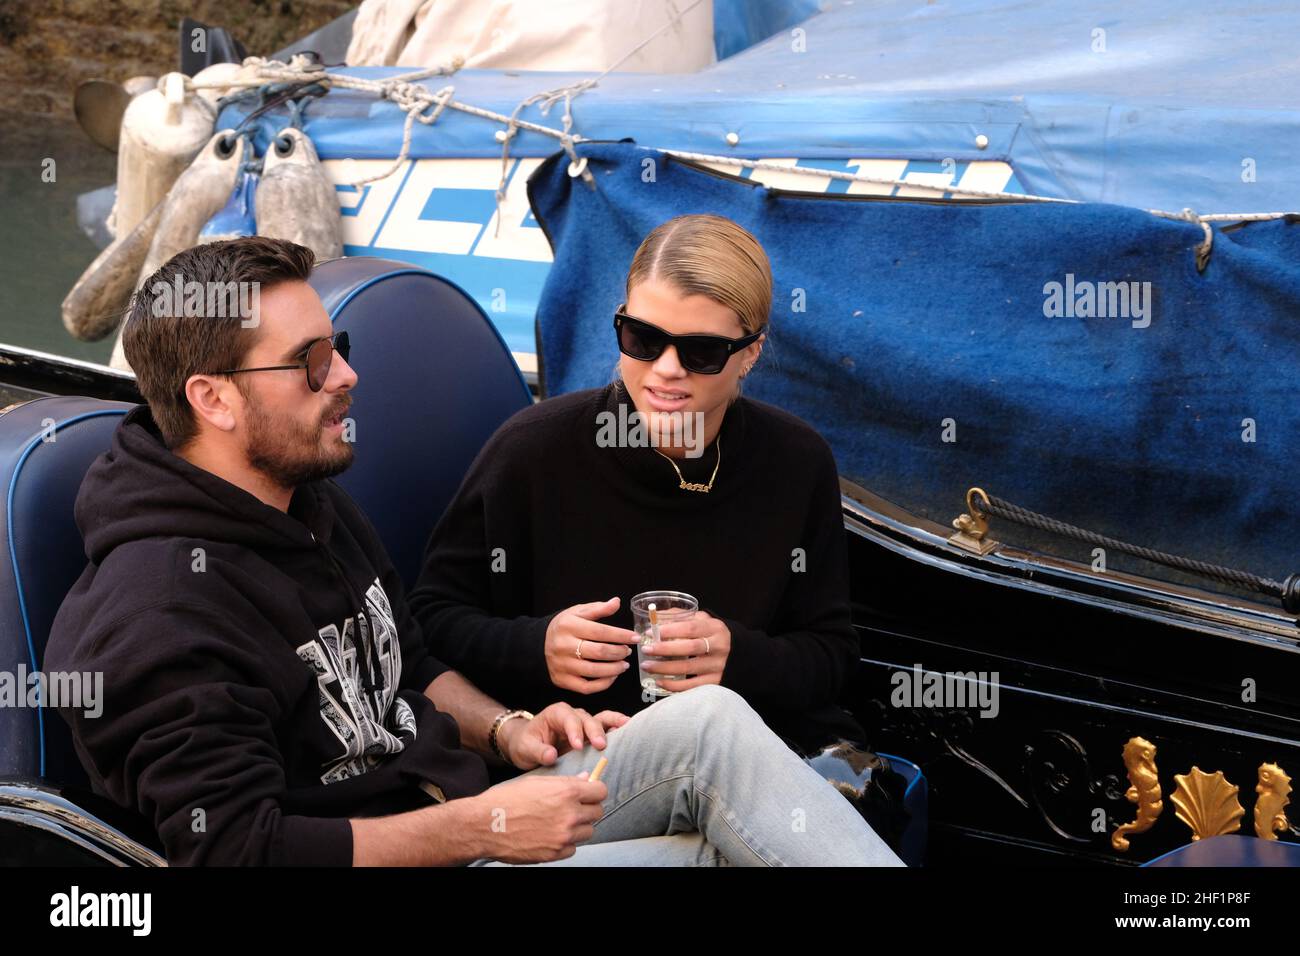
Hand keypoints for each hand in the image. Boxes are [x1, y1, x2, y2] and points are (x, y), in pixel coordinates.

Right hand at [473, 772, 607, 862]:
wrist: (484, 825)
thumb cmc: (507, 799)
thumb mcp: (536, 781)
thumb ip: (564, 782)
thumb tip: (585, 779)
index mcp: (566, 792)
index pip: (600, 791)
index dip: (594, 791)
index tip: (589, 793)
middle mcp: (569, 814)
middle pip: (597, 812)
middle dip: (588, 809)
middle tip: (574, 808)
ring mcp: (563, 836)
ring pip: (588, 831)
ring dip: (579, 827)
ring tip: (560, 822)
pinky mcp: (554, 853)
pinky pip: (573, 848)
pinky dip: (566, 843)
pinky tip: (552, 835)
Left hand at [500, 702, 630, 769]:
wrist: (527, 745)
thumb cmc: (526, 744)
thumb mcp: (525, 748)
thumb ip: (538, 751)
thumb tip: (551, 756)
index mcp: (556, 713)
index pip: (568, 719)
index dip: (574, 731)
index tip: (578, 746)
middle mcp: (572, 714)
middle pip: (586, 719)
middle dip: (594, 731)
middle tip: (600, 745)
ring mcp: (583, 723)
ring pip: (600, 719)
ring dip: (611, 725)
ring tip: (624, 728)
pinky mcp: (590, 733)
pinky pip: (605, 726)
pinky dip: (616, 726)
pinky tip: (627, 728)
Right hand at [544, 597, 638, 693]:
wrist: (537, 645)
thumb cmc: (563, 628)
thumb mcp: (577, 612)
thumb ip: (598, 608)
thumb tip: (617, 602)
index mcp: (569, 626)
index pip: (600, 631)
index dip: (621, 635)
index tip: (635, 637)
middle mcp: (565, 646)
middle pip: (599, 652)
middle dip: (619, 652)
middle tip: (628, 651)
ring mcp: (563, 665)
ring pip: (594, 671)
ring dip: (615, 669)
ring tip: (624, 664)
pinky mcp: (562, 680)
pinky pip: (586, 687)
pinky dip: (603, 684)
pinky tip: (612, 676)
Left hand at [640, 610, 731, 692]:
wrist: (739, 655)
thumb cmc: (713, 636)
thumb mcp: (704, 621)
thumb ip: (681, 616)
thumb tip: (655, 616)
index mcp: (714, 628)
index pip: (690, 627)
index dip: (669, 630)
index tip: (649, 632)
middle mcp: (719, 646)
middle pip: (689, 647)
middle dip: (664, 649)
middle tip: (646, 649)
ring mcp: (718, 665)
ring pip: (689, 668)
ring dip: (665, 668)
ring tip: (647, 666)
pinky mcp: (716, 682)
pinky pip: (692, 686)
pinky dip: (674, 685)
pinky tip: (659, 681)